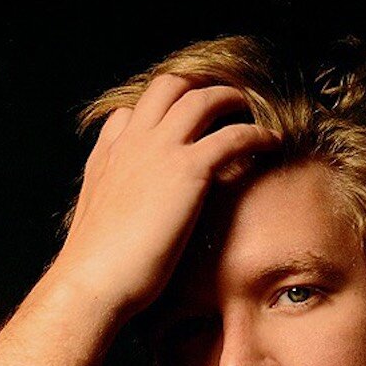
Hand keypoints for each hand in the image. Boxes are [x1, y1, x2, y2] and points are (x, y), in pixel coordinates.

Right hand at [51, 73, 279, 318]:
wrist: (93, 279)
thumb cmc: (95, 265)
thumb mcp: (92, 221)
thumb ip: (108, 200)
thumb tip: (120, 211)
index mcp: (110, 155)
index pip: (130, 114)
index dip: (158, 111)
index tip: (178, 121)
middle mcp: (133, 142)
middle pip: (168, 87)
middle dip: (198, 85)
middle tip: (222, 99)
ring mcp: (161, 151)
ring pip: (203, 100)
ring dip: (231, 99)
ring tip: (251, 109)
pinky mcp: (189, 170)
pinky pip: (233, 136)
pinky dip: (257, 134)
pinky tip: (273, 142)